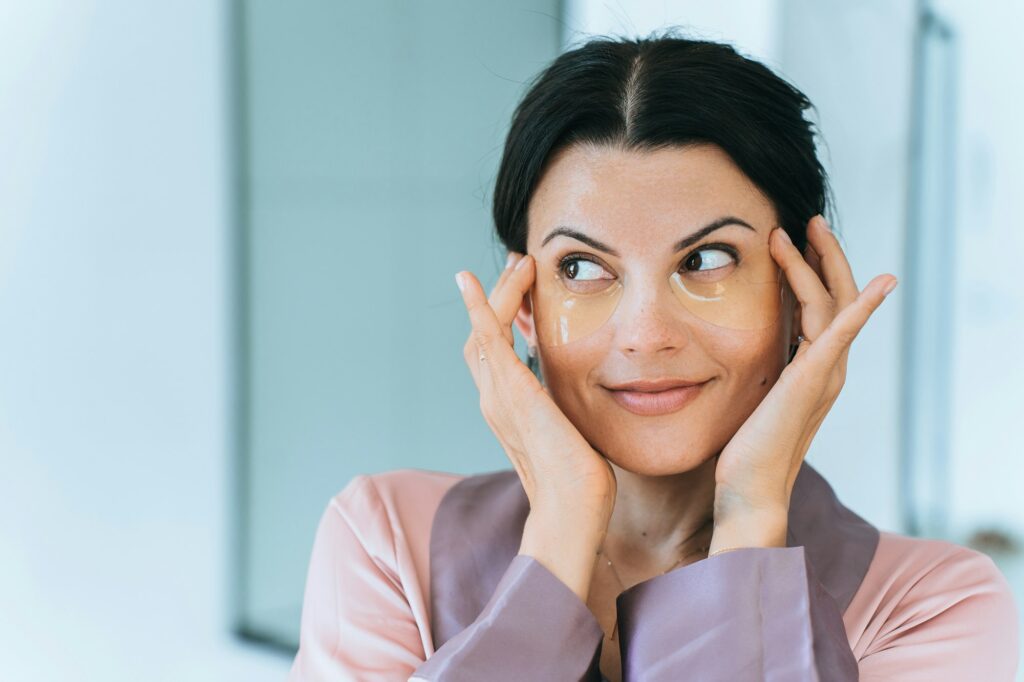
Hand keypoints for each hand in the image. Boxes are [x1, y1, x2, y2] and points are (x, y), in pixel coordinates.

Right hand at [455, 253, 615, 522]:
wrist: (573, 507)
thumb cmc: (581, 480)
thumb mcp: (574, 430)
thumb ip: (569, 409)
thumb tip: (591, 391)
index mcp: (509, 410)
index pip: (496, 354)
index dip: (502, 320)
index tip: (522, 292)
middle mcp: (494, 400)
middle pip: (482, 337)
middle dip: (498, 298)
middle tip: (518, 266)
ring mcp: (497, 395)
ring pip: (484, 331)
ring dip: (498, 294)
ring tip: (517, 264)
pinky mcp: (509, 390)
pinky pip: (487, 338)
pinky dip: (479, 307)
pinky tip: (472, 282)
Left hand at [708, 215, 897, 553]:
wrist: (748, 489)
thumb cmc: (741, 451)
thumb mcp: (748, 397)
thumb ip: (755, 370)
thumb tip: (733, 348)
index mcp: (811, 370)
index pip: (819, 308)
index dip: (809, 272)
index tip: (788, 242)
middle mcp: (826, 368)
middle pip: (834, 297)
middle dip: (822, 256)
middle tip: (805, 222)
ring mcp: (824, 373)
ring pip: (830, 303)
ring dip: (816, 264)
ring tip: (794, 231)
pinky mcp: (813, 379)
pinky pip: (842, 333)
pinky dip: (863, 306)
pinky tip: (882, 281)